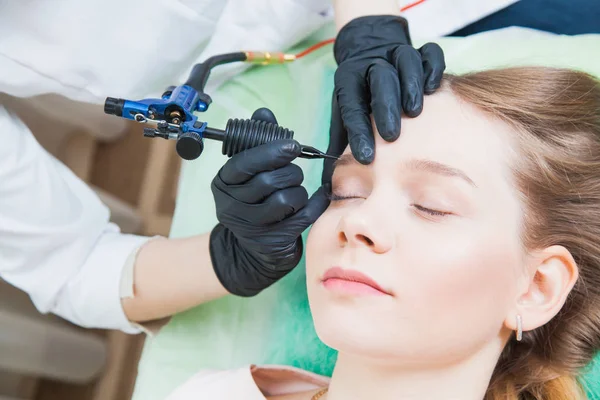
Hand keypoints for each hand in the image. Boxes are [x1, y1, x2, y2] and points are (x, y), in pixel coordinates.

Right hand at [210, 108, 329, 295]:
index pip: (245, 163)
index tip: (293, 146)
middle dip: (291, 173)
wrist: (253, 248)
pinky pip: (303, 217)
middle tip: (294, 174)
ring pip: (287, 199)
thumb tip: (264, 112)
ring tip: (296, 193)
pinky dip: (314, 204)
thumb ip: (257, 141)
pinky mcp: (272, 241)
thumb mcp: (249, 172)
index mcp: (223, 182)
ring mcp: (250, 226)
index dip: (271, 152)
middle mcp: (231, 205)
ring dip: (300, 192)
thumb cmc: (254, 200)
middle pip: (270, 181)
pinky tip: (317, 198)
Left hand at [323, 15, 445, 182]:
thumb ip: (338, 147)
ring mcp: (395, 54)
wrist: (368, 49)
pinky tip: (433, 88)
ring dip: (411, 86)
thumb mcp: (342, 118)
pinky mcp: (419, 50)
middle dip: (385, 108)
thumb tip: (329, 186)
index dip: (358, 131)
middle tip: (392, 136)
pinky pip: (430, 53)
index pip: (351, 105)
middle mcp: (371, 64)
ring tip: (415, 112)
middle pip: (380, 78)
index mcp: (348, 81)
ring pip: (405, 61)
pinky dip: (433, 67)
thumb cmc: (357, 97)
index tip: (365, 157)